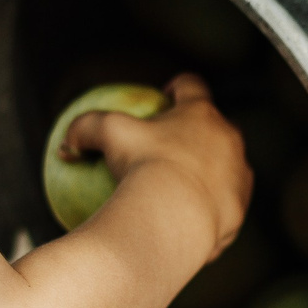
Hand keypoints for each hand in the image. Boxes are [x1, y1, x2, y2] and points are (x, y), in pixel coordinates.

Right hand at [62, 73, 252, 260]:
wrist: (175, 218)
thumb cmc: (142, 168)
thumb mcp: (107, 137)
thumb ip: (86, 129)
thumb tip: (67, 141)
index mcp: (200, 113)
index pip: (192, 87)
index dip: (179, 86)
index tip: (167, 94)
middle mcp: (228, 138)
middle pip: (216, 125)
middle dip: (199, 131)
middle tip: (177, 143)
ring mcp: (239, 173)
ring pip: (227, 166)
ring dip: (210, 170)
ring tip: (188, 185)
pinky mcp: (240, 207)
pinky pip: (221, 206)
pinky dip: (206, 209)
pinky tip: (189, 220)